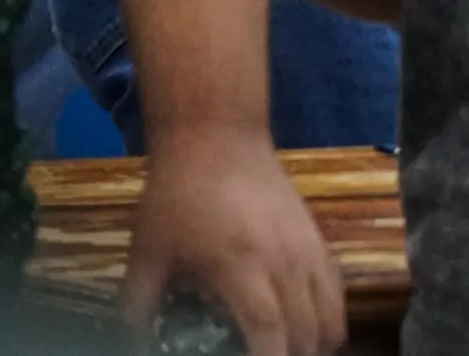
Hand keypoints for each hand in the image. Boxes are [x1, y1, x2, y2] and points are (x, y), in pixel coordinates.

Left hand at [124, 125, 344, 355]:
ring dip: (315, 344)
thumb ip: (139, 305)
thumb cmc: (178, 194)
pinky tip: (309, 328)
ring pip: (332, 314)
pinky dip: (329, 317)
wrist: (217, 135)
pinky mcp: (317, 236)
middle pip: (307, 332)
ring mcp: (308, 247)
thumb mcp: (147, 252)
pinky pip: (336, 289)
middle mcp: (286, 261)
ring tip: (289, 354)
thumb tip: (132, 343)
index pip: (271, 334)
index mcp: (242, 267)